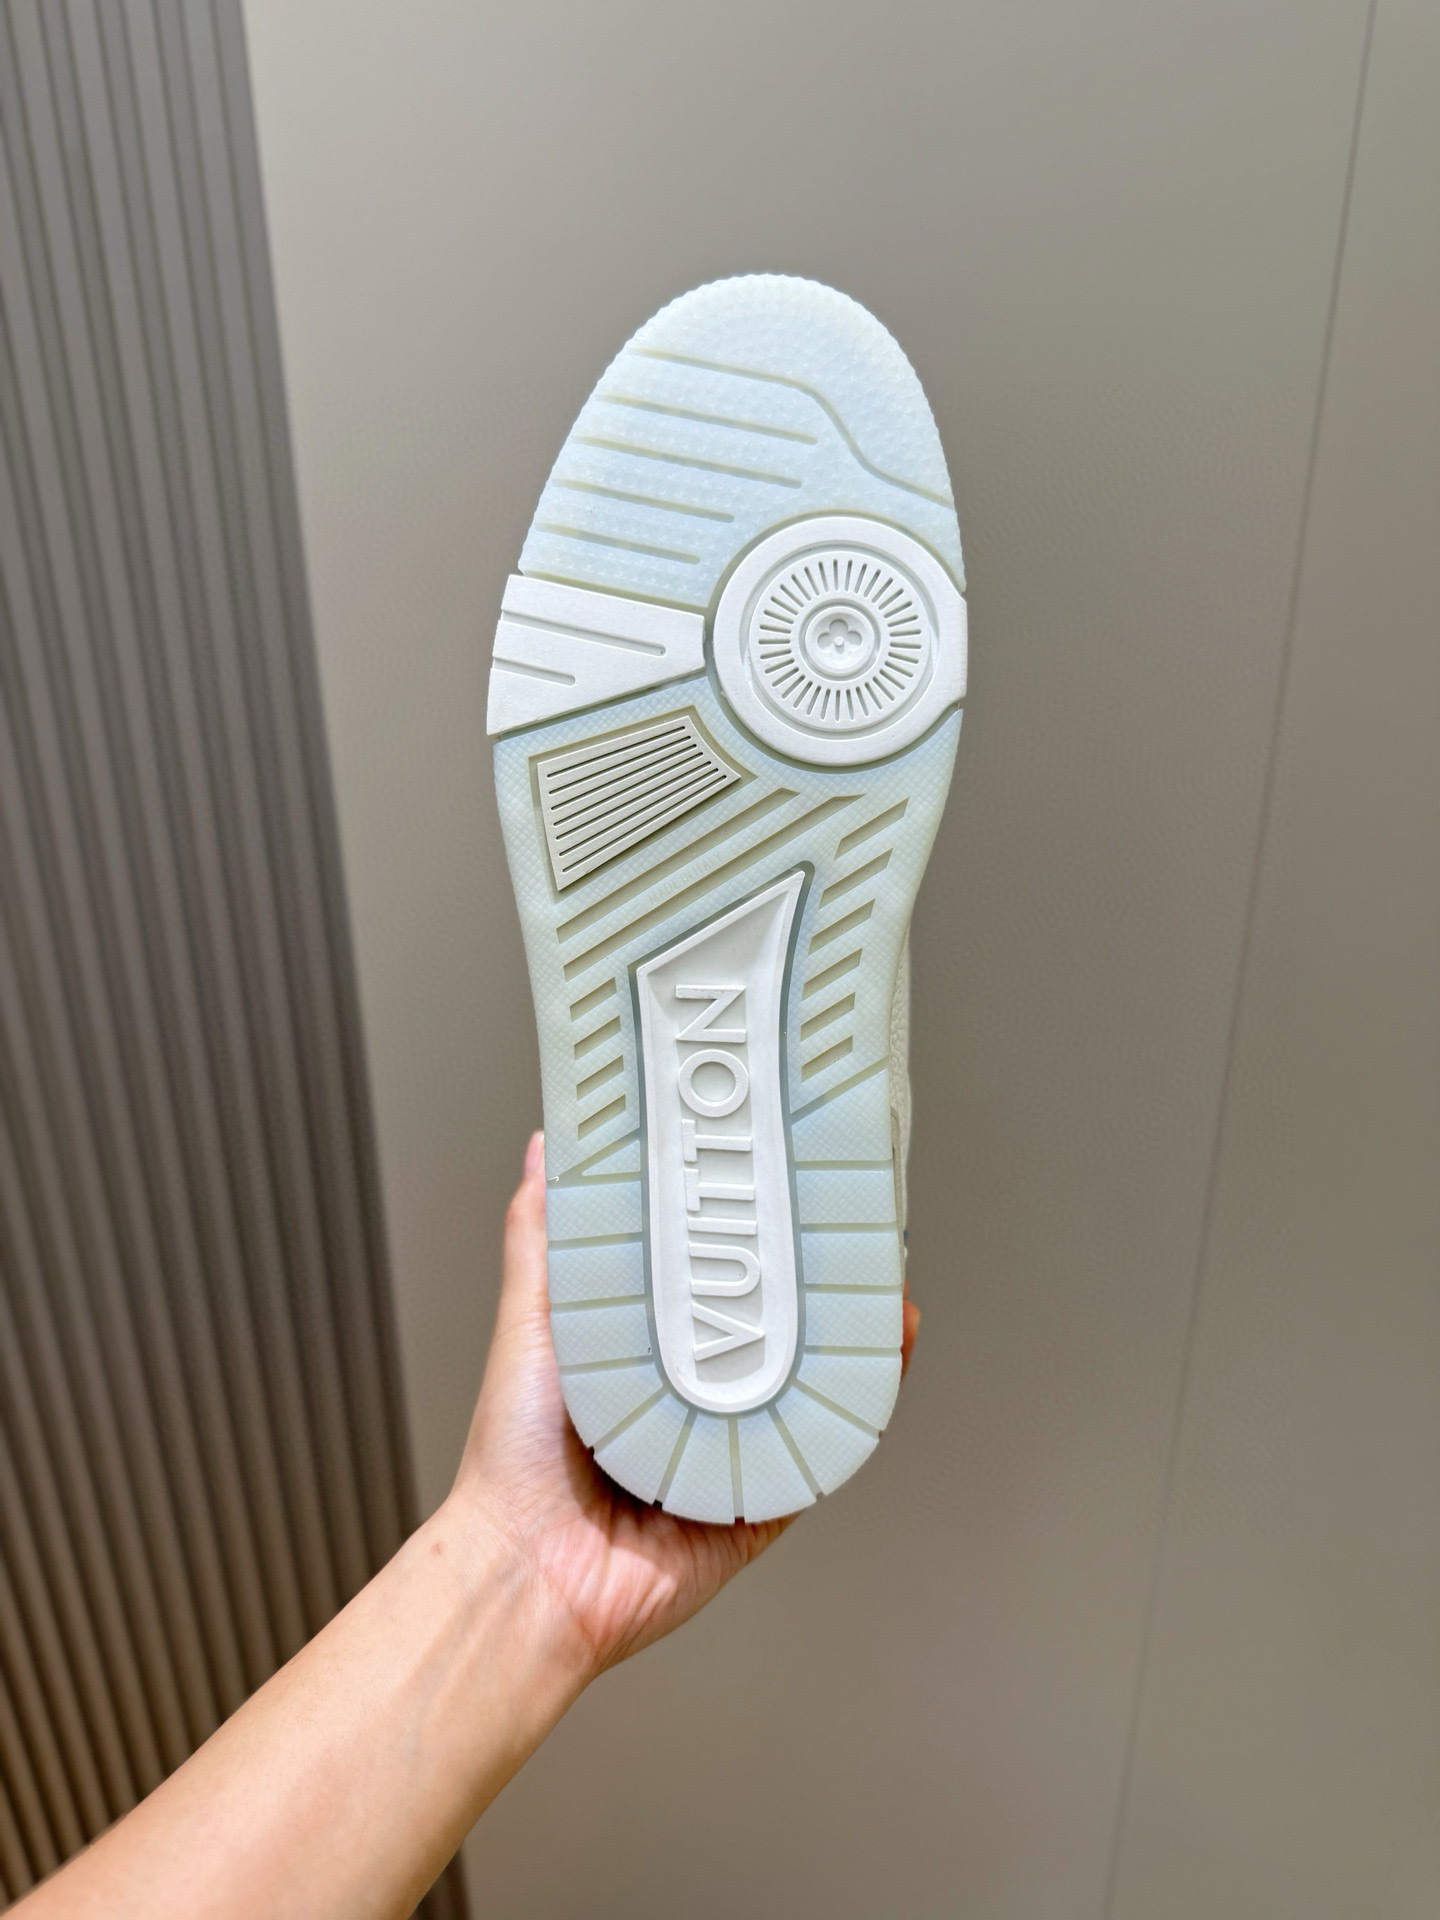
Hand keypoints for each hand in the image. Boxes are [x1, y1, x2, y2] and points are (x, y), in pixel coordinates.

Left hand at [450, 1133, 917, 1679]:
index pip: (716, 1282)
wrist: (527, 1572)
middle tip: (854, 1228)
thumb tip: (544, 1148)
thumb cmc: (515, 1457)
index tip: (789, 1187)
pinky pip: (826, 1456)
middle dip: (823, 1281)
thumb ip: (541, 1238)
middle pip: (776, 1329)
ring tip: (884, 1282)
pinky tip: (885, 1357)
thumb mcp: (531, 1320)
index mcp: (647, 1355)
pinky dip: (861, 1411)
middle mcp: (694, 1400)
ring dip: (857, 1337)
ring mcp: (732, 1452)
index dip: (757, 1237)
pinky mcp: (761, 1506)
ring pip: (814, 1386)